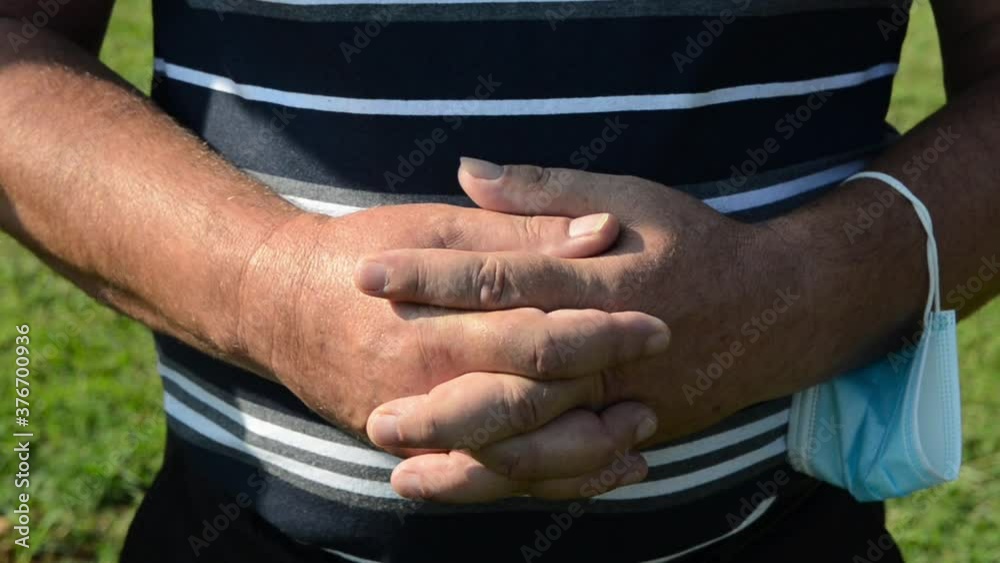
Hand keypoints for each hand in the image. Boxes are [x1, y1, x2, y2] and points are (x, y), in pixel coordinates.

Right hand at [235, 201, 668, 448]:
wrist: (275, 304)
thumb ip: (516, 234)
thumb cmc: (359, 252)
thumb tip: (600, 231)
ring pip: (509, 458)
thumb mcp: (433, 227)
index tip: (657, 326)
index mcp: (434, 320)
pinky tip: (587, 473)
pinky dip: (537, 480)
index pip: (535, 334)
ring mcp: (411, 425)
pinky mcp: (406, 448)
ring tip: (637, 442)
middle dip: (599, 402)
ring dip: (579, 456)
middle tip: (655, 393)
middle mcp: (422, 383)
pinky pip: (481, 478)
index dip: (601, 332)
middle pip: (529, 404)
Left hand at [358, 160, 806, 498]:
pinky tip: (469, 487)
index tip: (369, 275)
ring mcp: (622, 402)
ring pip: (538, 446)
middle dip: (440, 402)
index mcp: (599, 282)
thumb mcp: (631, 197)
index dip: (432, 276)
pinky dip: (517, 484)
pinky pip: (569, 470)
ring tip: (402, 470)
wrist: (777, 310)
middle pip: (513, 384)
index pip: (501, 279)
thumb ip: (545, 191)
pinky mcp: (631, 432)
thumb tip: (468, 171)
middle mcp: (606, 352)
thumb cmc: (697, 244)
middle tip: (375, 413)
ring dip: (469, 463)